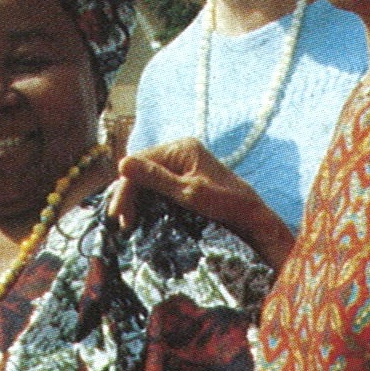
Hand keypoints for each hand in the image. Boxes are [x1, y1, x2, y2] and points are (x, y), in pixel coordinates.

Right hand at [110, 140, 292, 265]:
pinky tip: (142, 214)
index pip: (140, 162)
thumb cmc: (224, 204)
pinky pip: (158, 184)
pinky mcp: (184, 176)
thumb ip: (156, 178)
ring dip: (136, 199)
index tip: (119, 214)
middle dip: (129, 194)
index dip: (125, 187)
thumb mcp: (187, 193)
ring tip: (129, 222)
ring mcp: (182, 163)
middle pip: (142, 169)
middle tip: (122, 222)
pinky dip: (148, 199)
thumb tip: (122, 163)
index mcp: (181, 148)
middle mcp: (179, 150)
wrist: (250, 215)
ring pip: (148, 178)